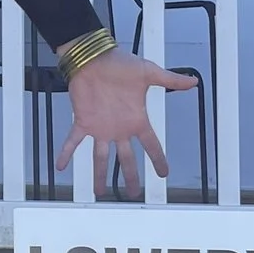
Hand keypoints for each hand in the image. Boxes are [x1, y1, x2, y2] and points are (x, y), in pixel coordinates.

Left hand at [57, 46, 198, 200]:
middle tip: (132, 194)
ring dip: (99, 175)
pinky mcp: (83, 122)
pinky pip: (73, 141)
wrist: (95, 57)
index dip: (158, 159)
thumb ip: (170, 80)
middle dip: (130, 177)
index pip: (151, 145)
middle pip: (126, 159)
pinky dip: (66, 153)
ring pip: (100, 158)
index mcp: (136, 120)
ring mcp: (101, 128)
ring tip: (100, 192)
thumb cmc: (121, 64)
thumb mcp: (149, 73)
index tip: (164, 174)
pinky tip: (59, 166)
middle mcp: (119, 128)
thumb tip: (194, 81)